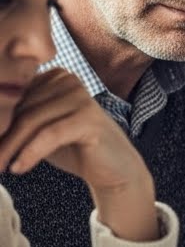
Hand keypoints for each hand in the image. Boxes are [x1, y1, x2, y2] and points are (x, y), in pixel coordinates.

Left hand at [0, 68, 156, 240]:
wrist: (112, 169)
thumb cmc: (72, 148)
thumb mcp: (37, 129)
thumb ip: (15, 119)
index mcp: (53, 76)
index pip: (12, 96)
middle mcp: (67, 80)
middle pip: (19, 108)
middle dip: (2, 137)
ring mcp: (81, 96)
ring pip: (31, 121)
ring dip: (10, 148)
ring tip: (0, 167)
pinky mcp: (89, 118)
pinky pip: (49, 134)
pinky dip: (30, 153)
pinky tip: (18, 168)